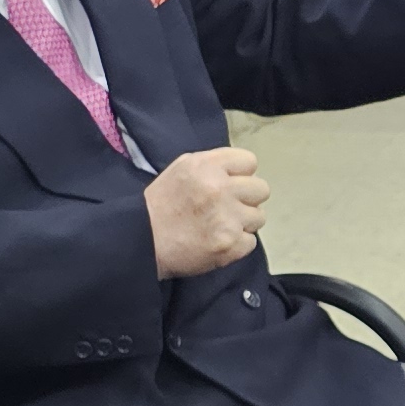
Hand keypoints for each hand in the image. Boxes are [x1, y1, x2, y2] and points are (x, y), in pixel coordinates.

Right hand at [146, 146, 267, 278]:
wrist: (143, 241)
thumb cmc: (162, 204)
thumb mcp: (182, 169)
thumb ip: (213, 165)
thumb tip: (240, 171)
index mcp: (207, 166)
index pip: (249, 161)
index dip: (241, 174)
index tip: (230, 185)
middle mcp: (220, 188)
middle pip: (261, 189)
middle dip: (247, 199)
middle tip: (229, 208)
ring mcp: (228, 218)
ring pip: (259, 217)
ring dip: (244, 222)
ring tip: (222, 226)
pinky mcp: (230, 244)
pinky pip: (251, 241)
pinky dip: (237, 244)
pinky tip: (218, 242)